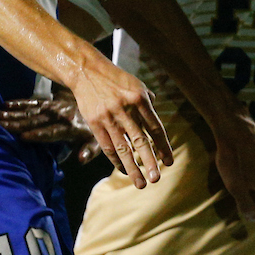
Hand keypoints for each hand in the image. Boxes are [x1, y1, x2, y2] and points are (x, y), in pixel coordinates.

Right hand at [0, 90, 101, 163]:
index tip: (22, 137)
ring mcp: (54, 107)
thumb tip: (80, 159)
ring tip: (0, 116)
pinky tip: (6, 104)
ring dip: (15, 113)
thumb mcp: (99, 140)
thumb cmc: (96, 128)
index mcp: (71, 127)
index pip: (51, 132)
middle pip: (37, 120)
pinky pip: (33, 101)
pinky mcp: (50, 101)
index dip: (38, 135)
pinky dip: (19, 103)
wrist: (99, 100)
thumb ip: (90, 150)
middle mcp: (60, 116)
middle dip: (19, 123)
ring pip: (32, 110)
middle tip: (2, 125)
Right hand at [66, 61, 172, 188]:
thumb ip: (148, 101)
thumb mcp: (135, 84)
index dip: (163, 146)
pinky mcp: (95, 123)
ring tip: (141, 183)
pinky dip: (117, 160)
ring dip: (133, 168)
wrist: (86, 71)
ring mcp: (109, 117)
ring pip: (124, 148)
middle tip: (157, 178)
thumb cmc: (114, 78)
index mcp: (140, 98)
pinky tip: (124, 170)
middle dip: (150, 161)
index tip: (169, 162)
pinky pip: (108, 147)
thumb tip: (155, 121)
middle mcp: (126, 109)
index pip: (155, 127)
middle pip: (141, 140)